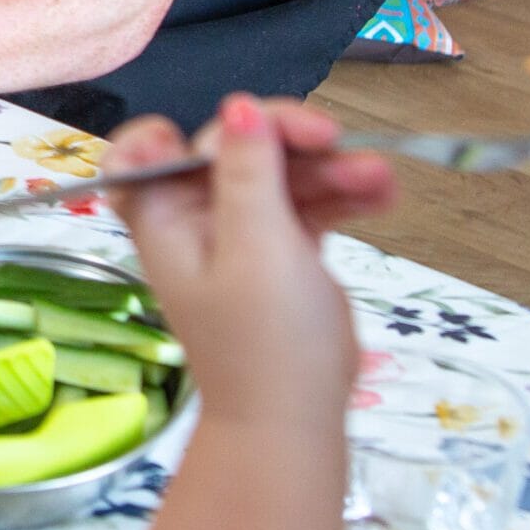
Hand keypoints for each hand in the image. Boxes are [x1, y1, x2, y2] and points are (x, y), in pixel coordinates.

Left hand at [105, 95, 395, 429]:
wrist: (296, 423)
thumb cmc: (264, 340)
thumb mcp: (256, 247)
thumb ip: (246, 174)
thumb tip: (237, 106)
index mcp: (165, 217)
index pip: (144, 155)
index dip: (176, 132)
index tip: (233, 127)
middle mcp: (196, 220)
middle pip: (232, 152)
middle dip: (289, 144)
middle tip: (338, 140)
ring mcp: (242, 236)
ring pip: (280, 176)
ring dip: (331, 170)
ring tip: (382, 177)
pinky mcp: (284, 253)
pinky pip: (309, 207)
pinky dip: (343, 197)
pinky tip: (385, 194)